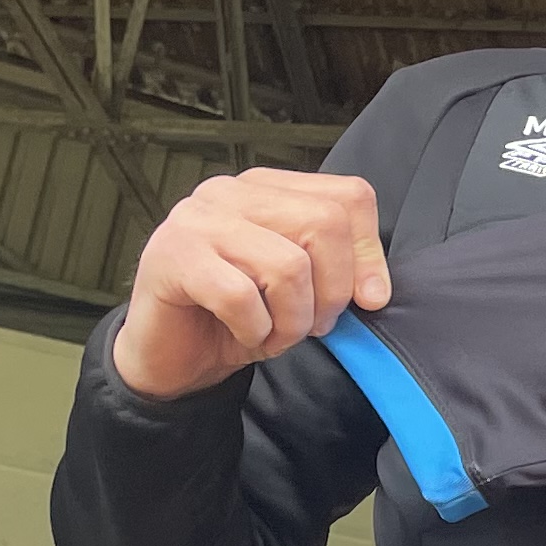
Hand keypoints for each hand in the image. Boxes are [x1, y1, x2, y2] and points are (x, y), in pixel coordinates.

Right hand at [110, 169, 388, 400]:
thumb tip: (375, 291)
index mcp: (268, 189)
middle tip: (311, 325)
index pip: (350, 196)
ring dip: (292, 320)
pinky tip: (243, 334)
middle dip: (332, 292)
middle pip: (325, 224)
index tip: (367, 298)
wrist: (171, 357)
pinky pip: (241, 296)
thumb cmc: (235, 318)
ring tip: (272, 333)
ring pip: (289, 265)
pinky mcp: (172, 255)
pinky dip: (254, 330)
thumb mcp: (301, 291)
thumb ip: (339, 273)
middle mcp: (231, 192)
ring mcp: (197, 218)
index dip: (369, 254)